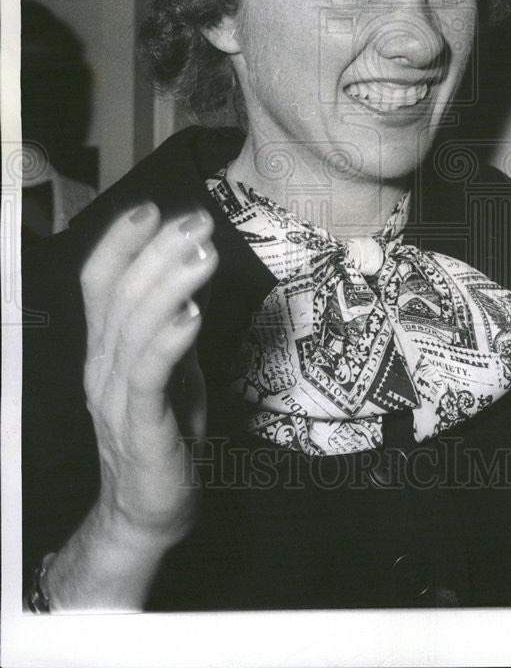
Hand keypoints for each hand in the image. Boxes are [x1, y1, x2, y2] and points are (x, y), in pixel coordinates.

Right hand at [80, 202, 217, 550]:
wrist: (148, 511)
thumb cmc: (164, 432)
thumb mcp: (172, 366)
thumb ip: (174, 321)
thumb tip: (194, 269)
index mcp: (107, 348)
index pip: (100, 284)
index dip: (120, 244)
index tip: (151, 209)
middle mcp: (103, 366)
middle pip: (120, 296)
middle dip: (157, 252)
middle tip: (196, 221)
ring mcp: (117, 396)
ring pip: (134, 328)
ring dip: (169, 285)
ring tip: (201, 253)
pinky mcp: (142, 427)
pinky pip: (149, 377)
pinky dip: (168, 341)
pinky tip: (191, 315)